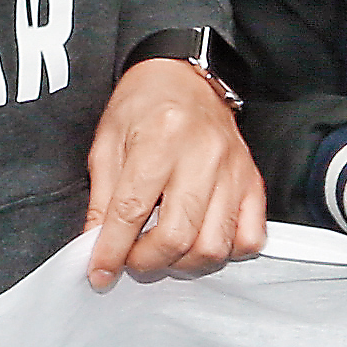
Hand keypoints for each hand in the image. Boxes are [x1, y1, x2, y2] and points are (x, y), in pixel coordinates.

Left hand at [82, 53, 265, 283]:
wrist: (184, 74)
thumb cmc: (143, 103)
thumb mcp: (107, 141)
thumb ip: (102, 198)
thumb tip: (94, 246)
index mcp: (161, 136)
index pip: (132, 211)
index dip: (112, 250)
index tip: (100, 272)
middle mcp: (203, 154)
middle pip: (177, 236)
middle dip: (147, 262)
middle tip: (131, 259)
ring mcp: (233, 170)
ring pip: (215, 246)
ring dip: (183, 262)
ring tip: (163, 250)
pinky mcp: (252, 181)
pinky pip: (248, 237)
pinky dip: (225, 251)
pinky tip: (200, 239)